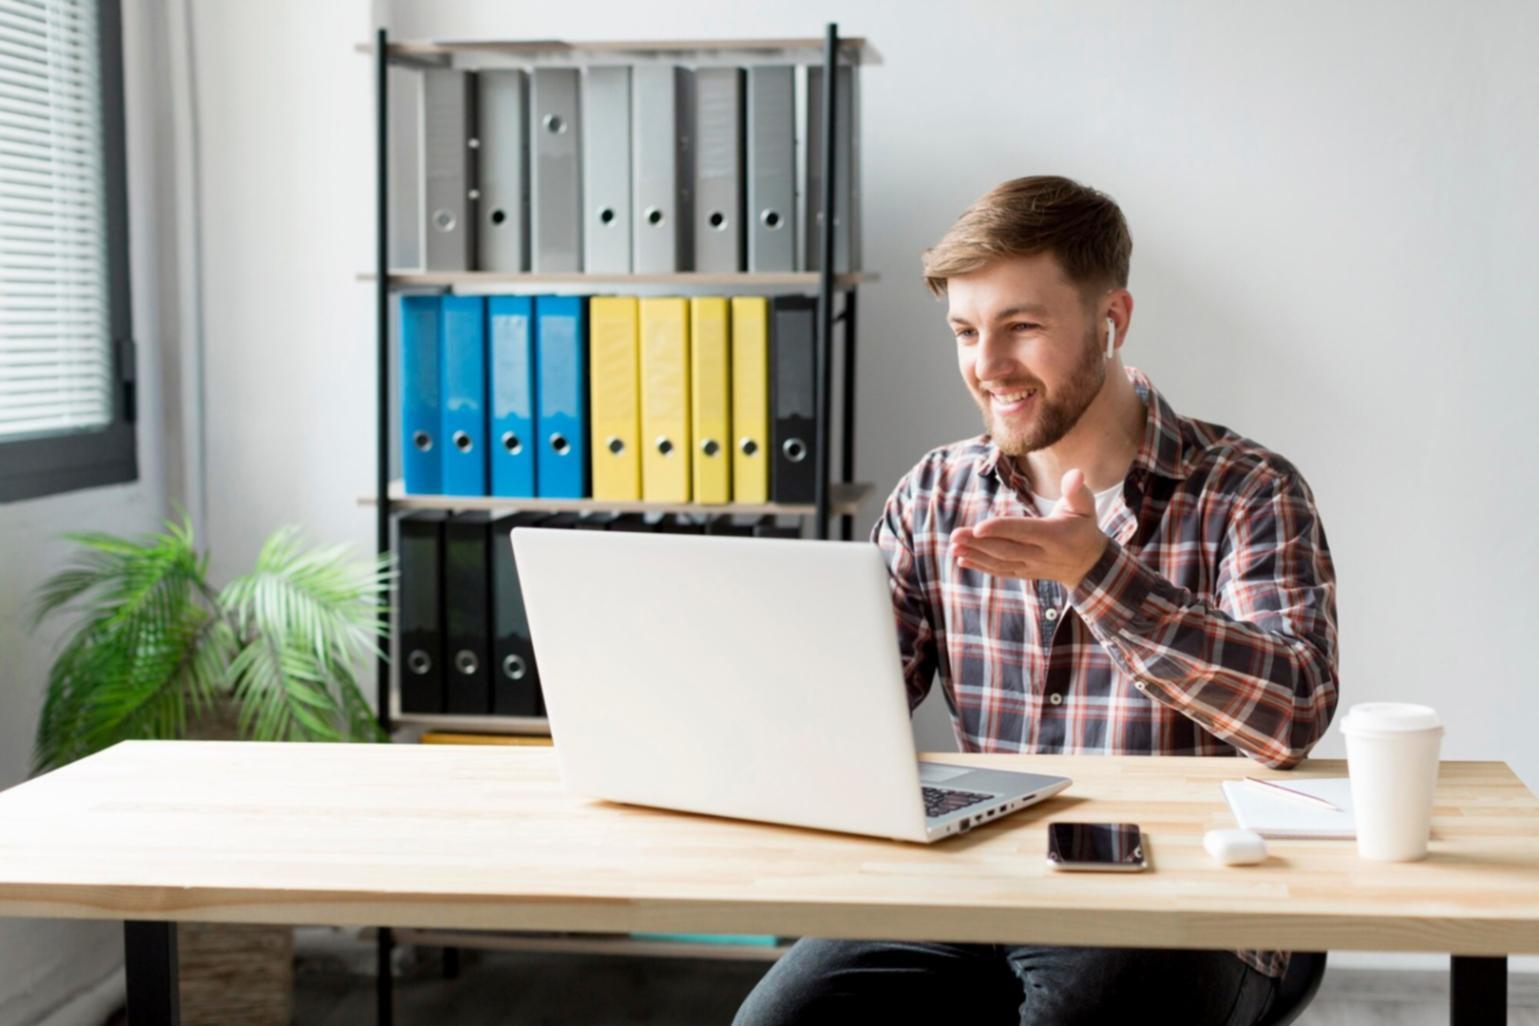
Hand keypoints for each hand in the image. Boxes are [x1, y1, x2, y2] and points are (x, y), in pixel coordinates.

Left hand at [950, 468, 1109, 588]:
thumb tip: (1075, 473)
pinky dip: (981, 567)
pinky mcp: (1025, 573)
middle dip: (978, 543)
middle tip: (954, 535)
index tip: (978, 527)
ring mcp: (1032, 567)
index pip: (1024, 531)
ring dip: (975, 555)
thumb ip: (1077, 490)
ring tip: (953, 546)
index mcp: (1054, 536)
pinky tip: (961, 560)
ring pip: (1000, 562)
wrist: (1089, 564)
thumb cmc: (1083, 527)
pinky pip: (1001, 572)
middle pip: (1006, 549)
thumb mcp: (1085, 507)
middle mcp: (1041, 554)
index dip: (1001, 529)